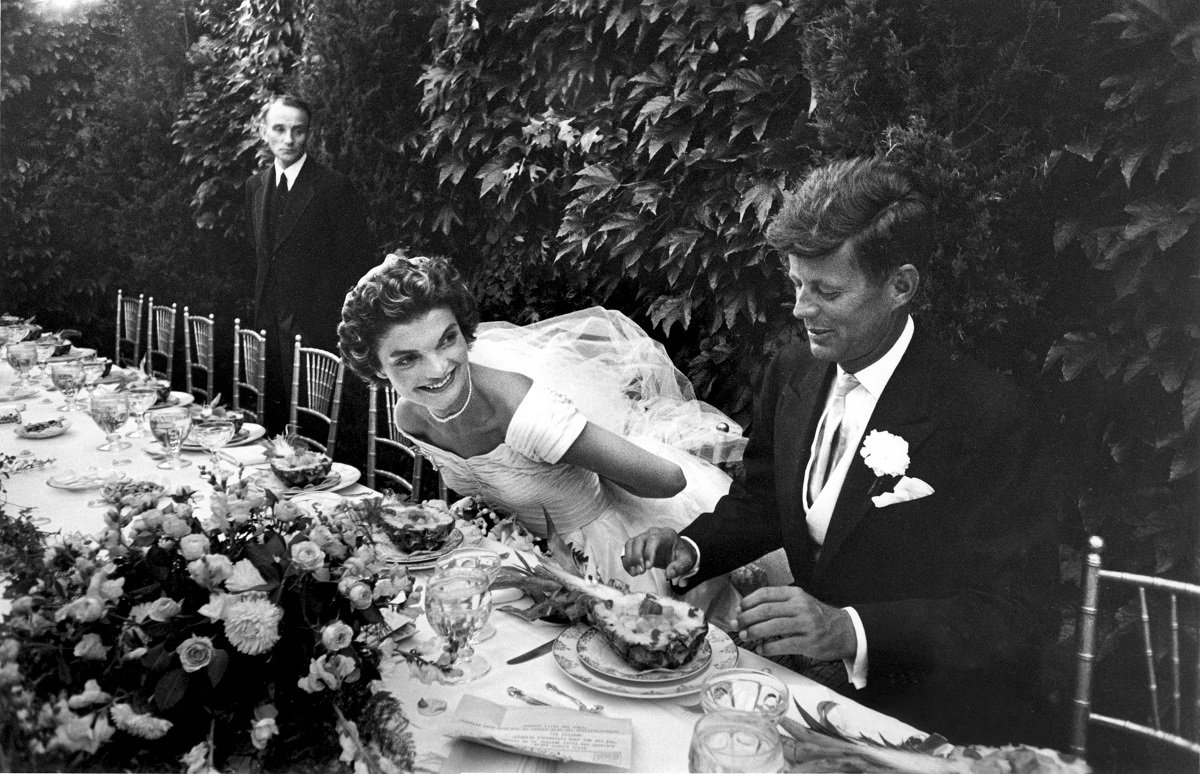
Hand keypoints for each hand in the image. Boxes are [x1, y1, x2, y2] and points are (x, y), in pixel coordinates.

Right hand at [622, 528, 696, 580]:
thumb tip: (669, 574)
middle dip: (638, 557)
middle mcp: (653, 533)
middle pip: (640, 540)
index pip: (654, 539)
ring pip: (631, 543)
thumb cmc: (681, 555)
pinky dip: (627, 560)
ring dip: (630, 559)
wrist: (678, 551)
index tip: (648, 567)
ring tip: (635, 573)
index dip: (649, 552)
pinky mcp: (637, 544)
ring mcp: (644, 537)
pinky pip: (628, 549)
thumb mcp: (686, 561)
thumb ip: (679, 567)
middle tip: (641, 572)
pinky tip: (631, 571)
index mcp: (666, 535)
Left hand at [737, 586, 856, 661]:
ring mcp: (806, 624)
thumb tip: (748, 610)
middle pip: (766, 610)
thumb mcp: (801, 602)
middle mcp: (800, 606)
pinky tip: (762, 649)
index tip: (739, 610)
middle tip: (737, 625)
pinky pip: (784, 644)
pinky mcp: (810, 642)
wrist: (845, 630)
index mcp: (795, 594)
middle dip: (747, 618)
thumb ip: (779, 604)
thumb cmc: (818, 617)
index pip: (766, 593)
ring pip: (773, 626)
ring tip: (746, 636)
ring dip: (754, 632)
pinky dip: (769, 647)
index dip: (748, 602)